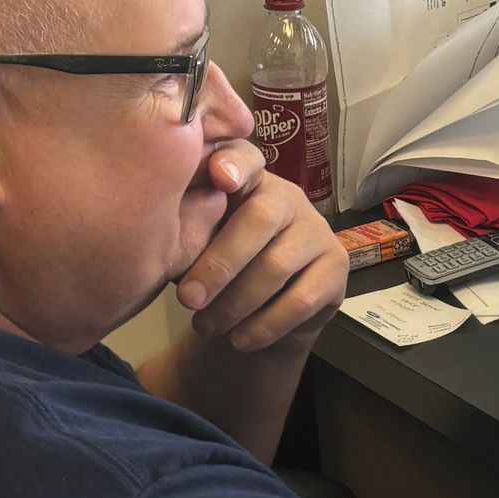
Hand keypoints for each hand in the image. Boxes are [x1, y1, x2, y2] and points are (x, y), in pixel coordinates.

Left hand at [173, 144, 348, 355]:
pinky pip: (300, 300)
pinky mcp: (336, 267)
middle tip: (186, 299)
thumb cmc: (216, 269)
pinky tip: (240, 340)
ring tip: (205, 327)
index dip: (234, 163)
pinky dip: (264, 325)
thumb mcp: (193, 246)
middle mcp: (288, 197)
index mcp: (248, 180)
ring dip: (236, 304)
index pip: (244, 158)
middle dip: (219, 263)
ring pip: (277, 266)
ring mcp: (317, 231)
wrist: (256, 317)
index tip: (219, 178)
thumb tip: (161, 236)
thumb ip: (186, 230)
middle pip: (260, 219)